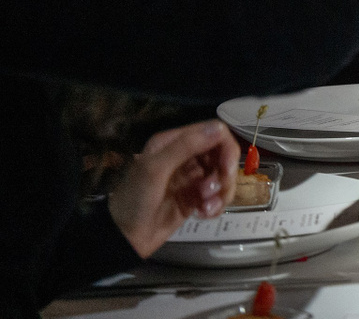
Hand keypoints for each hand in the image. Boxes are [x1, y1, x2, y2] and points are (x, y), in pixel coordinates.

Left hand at [108, 120, 237, 255]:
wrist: (124, 238)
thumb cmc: (135, 200)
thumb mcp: (155, 169)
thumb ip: (185, 146)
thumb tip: (219, 129)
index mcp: (174, 142)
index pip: (214, 132)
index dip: (226, 148)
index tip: (226, 170)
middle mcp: (186, 155)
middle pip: (223, 154)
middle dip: (225, 174)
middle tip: (216, 192)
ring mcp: (192, 177)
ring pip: (223, 175)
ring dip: (222, 192)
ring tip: (206, 208)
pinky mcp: (196, 197)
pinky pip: (218, 195)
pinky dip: (217, 205)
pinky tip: (204, 214)